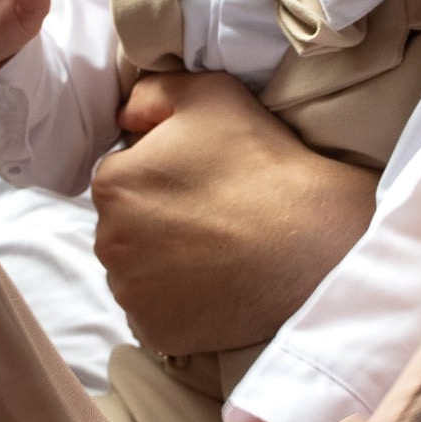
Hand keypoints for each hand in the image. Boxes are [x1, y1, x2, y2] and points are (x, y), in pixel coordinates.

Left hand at [91, 72, 377, 354]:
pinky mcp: (155, 330)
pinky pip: (154, 312)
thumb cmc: (263, 163)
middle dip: (155, 220)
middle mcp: (107, 242)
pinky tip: (215, 283)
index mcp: (112, 184)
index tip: (201, 179)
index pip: (122, 177)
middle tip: (212, 214)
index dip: (161, 175)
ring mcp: (130, 293)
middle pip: (124, 226)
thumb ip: (153, 91)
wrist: (313, 240)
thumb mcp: (211, 94)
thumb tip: (124, 116)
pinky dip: (178, 301)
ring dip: (163, 262)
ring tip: (217, 251)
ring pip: (136, 271)